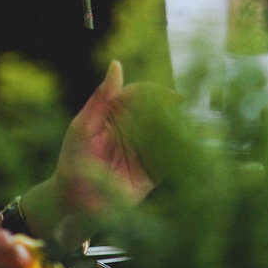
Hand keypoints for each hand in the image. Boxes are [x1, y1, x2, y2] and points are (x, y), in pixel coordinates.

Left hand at [23, 61, 181, 248]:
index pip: (142, 94)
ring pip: (168, 135)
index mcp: (117, 110)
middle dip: (175, 113)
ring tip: (193, 137)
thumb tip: (117, 64)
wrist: (74, 203)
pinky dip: (181, 156)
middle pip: (159, 113)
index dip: (159, 94)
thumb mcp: (83, 127)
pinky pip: (170, 161)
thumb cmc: (73, 160)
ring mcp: (144, 149)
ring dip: (182, 133)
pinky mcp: (152, 172)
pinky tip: (190, 156)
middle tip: (188, 121)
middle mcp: (134, 127)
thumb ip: (101, 98)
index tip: (175, 99)